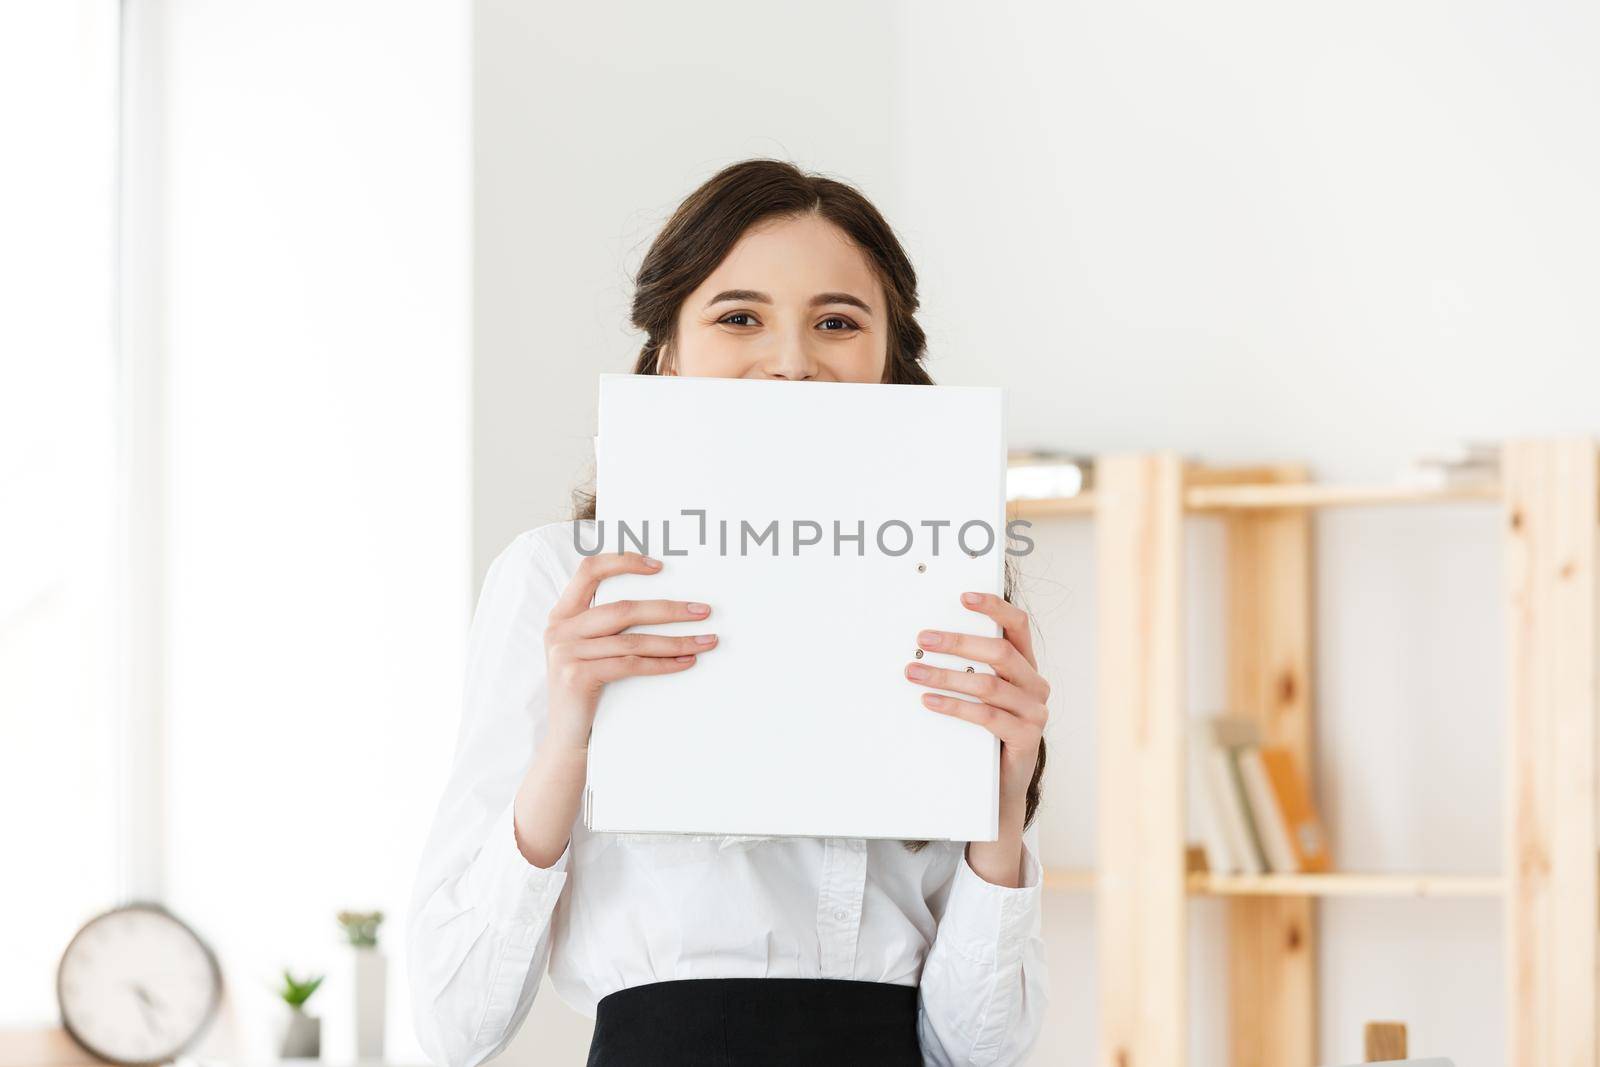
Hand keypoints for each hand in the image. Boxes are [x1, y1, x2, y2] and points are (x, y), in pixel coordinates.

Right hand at [515, 550, 718, 867]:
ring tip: (706, 641)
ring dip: (676, 640)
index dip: (623, 561)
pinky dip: (663, 663)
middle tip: (703, 610)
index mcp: (562, 613)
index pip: (589, 569)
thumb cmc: (586, 689)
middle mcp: (560, 628)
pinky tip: (686, 662)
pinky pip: (631, 664)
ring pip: (633, 639)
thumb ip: (606, 624)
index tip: (659, 565)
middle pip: (623, 608)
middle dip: (669, 608)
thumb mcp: (587, 649)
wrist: (566, 739)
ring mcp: (565, 652)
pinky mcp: (577, 676)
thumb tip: (662, 603)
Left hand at [904, 591, 1049, 886]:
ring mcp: (1034, 713)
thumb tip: (924, 641)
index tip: (963, 596)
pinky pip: (988, 717)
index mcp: (1026, 665)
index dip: (994, 608)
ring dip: (947, 677)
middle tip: (923, 639)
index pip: (1017, 626)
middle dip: (958, 643)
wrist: (999, 786)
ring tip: (914, 673)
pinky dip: (955, 707)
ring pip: (989, 685)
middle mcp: (1035, 685)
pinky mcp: (1026, 739)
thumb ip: (967, 667)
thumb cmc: (984, 731)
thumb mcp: (979, 694)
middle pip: (999, 653)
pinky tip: (930, 702)